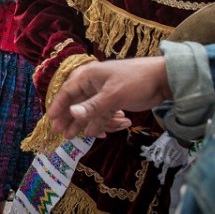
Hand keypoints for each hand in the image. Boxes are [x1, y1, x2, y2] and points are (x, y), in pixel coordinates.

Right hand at [46, 56, 171, 139]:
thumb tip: (72, 114)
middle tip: (61, 133)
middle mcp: (92, 84)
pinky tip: (101, 133)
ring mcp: (103, 93)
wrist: (163, 79)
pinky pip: (101, 113)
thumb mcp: (113, 95)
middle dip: (69, 119)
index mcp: (88, 76)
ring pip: (89, 111)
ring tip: (74, 137)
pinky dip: (101, 123)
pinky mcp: (113, 100)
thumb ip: (92, 107)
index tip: (51, 120)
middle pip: (76, 103)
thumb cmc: (136, 81)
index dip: (58, 106)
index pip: (67, 92)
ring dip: (87, 124)